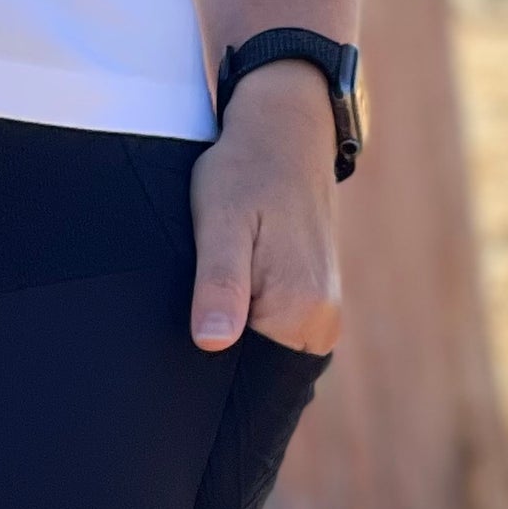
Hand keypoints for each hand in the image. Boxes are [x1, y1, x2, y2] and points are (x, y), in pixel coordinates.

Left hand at [188, 59, 341, 355]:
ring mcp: (321, 314)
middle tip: (190, 297)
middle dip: (221, 347)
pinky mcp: (312, 299)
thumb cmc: (245, 171)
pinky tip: (222, 290)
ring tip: (205, 289)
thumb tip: (212, 344)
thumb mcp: (220, 220)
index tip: (185, 328)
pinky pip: (272, 328)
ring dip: (232, 330)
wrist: (282, 132)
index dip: (210, 362)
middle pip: (257, 367)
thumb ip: (220, 283)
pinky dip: (245, 318)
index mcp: (303, 313)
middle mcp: (322, 324)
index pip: (248, 376)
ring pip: (262, 347)